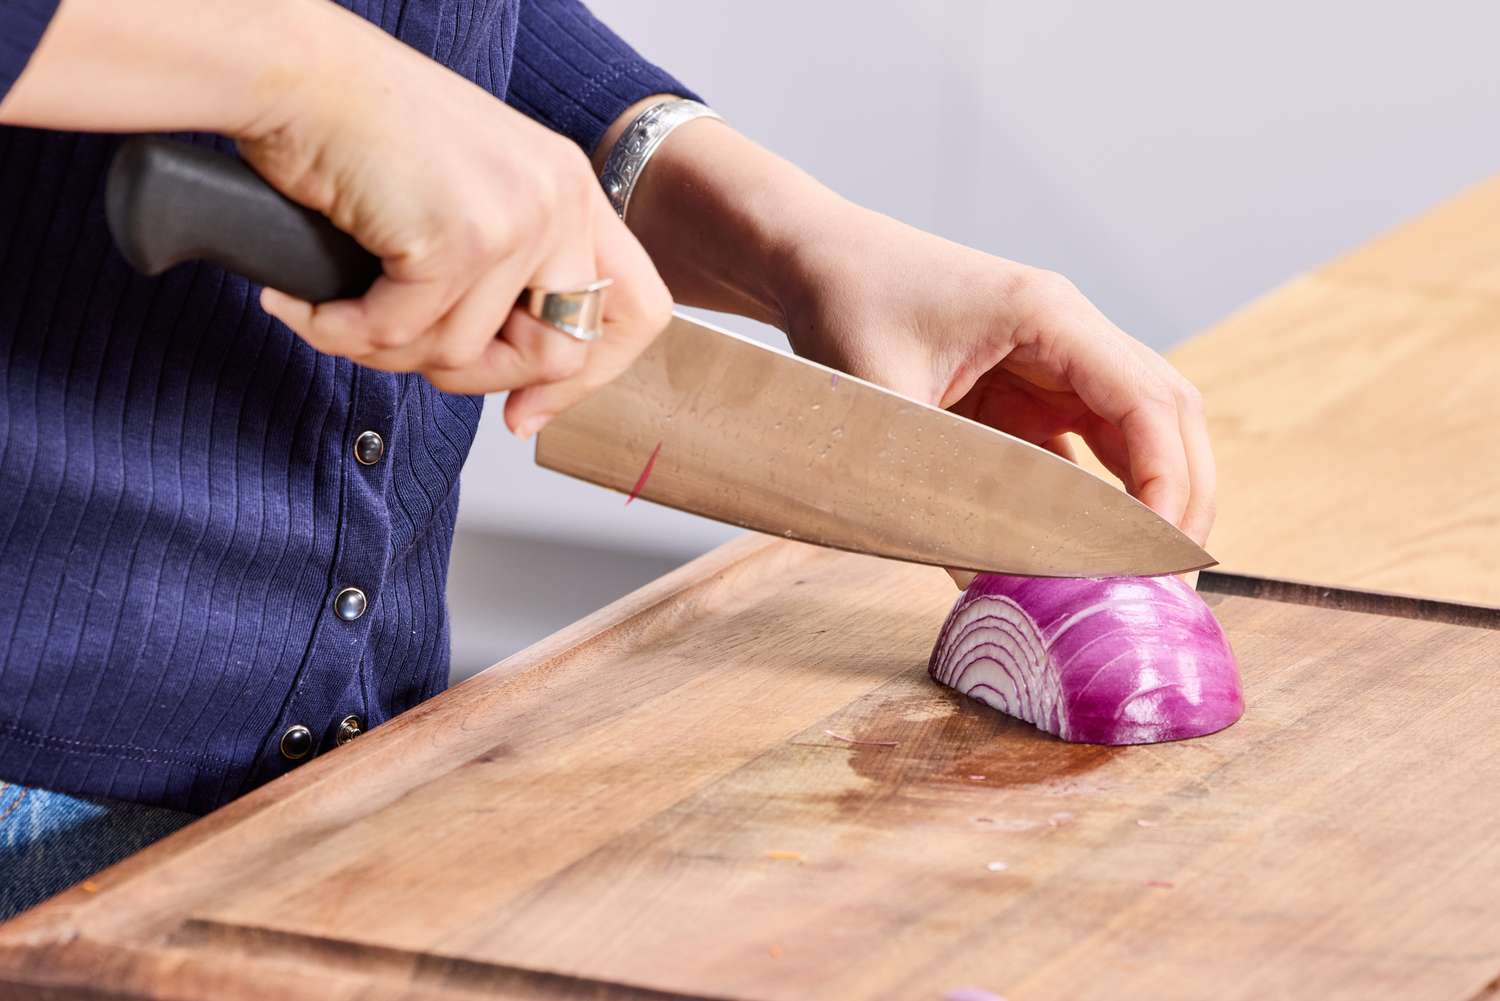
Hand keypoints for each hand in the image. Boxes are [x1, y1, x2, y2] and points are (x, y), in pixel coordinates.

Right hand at [246, 9, 670, 434]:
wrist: (295, 73)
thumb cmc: (366, 132)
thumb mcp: (475, 195)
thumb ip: (513, 270)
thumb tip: (524, 384)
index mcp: (573, 191)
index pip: (638, 310)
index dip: (589, 379)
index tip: (525, 412)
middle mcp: (560, 200)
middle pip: (557, 356)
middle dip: (474, 378)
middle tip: (405, 353)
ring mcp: (514, 219)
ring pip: (462, 355)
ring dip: (386, 350)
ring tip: (338, 314)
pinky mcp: (455, 239)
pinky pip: (399, 334)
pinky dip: (340, 332)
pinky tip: (307, 308)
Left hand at [779, 210, 1215, 544]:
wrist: (812, 260)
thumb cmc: (846, 304)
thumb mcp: (884, 400)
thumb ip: (933, 490)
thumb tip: (987, 588)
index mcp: (1048, 315)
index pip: (1148, 401)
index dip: (1167, 482)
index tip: (1161, 554)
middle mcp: (1068, 335)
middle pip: (1166, 418)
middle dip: (1178, 498)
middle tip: (1171, 582)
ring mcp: (1052, 364)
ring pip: (1135, 436)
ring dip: (1147, 501)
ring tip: (1144, 580)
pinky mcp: (1026, 393)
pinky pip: (1083, 451)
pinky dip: (1096, 501)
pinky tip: (1090, 553)